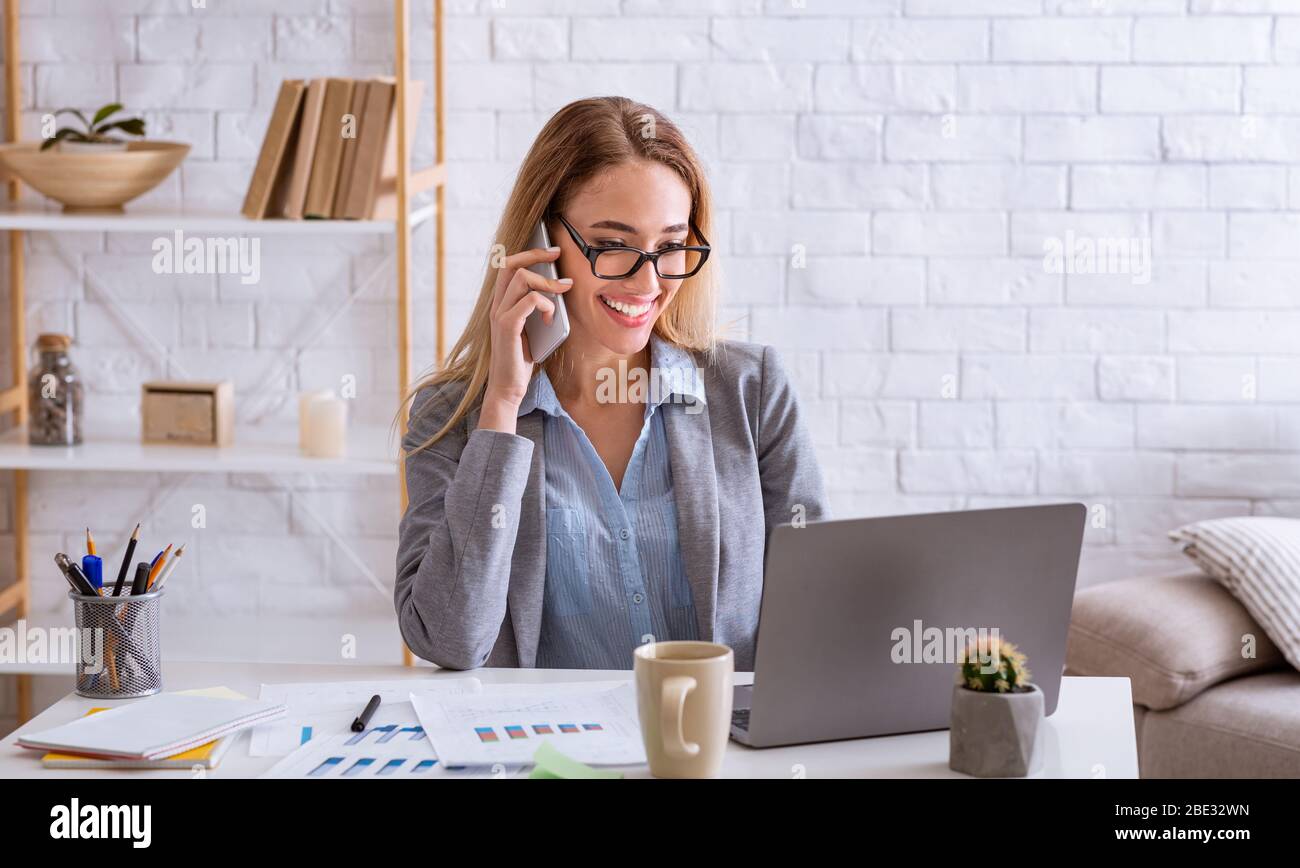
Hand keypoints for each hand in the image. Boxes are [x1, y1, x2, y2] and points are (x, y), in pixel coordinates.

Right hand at [479, 245, 571, 433]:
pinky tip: (551, 320)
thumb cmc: (522, 359)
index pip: (508, 266)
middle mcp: (497, 305)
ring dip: (547, 283)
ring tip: (561, 294)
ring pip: (523, 279)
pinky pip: (530, 301)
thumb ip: (537, 308)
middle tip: (558, 254)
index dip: (529, 253)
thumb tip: (559, 286)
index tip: (552, 250)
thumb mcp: (532, 327)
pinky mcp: (508, 326)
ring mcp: (500, 314)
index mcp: (501, 303)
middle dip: (536, 254)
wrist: (508, 387)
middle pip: (511, 263)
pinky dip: (546, 306)